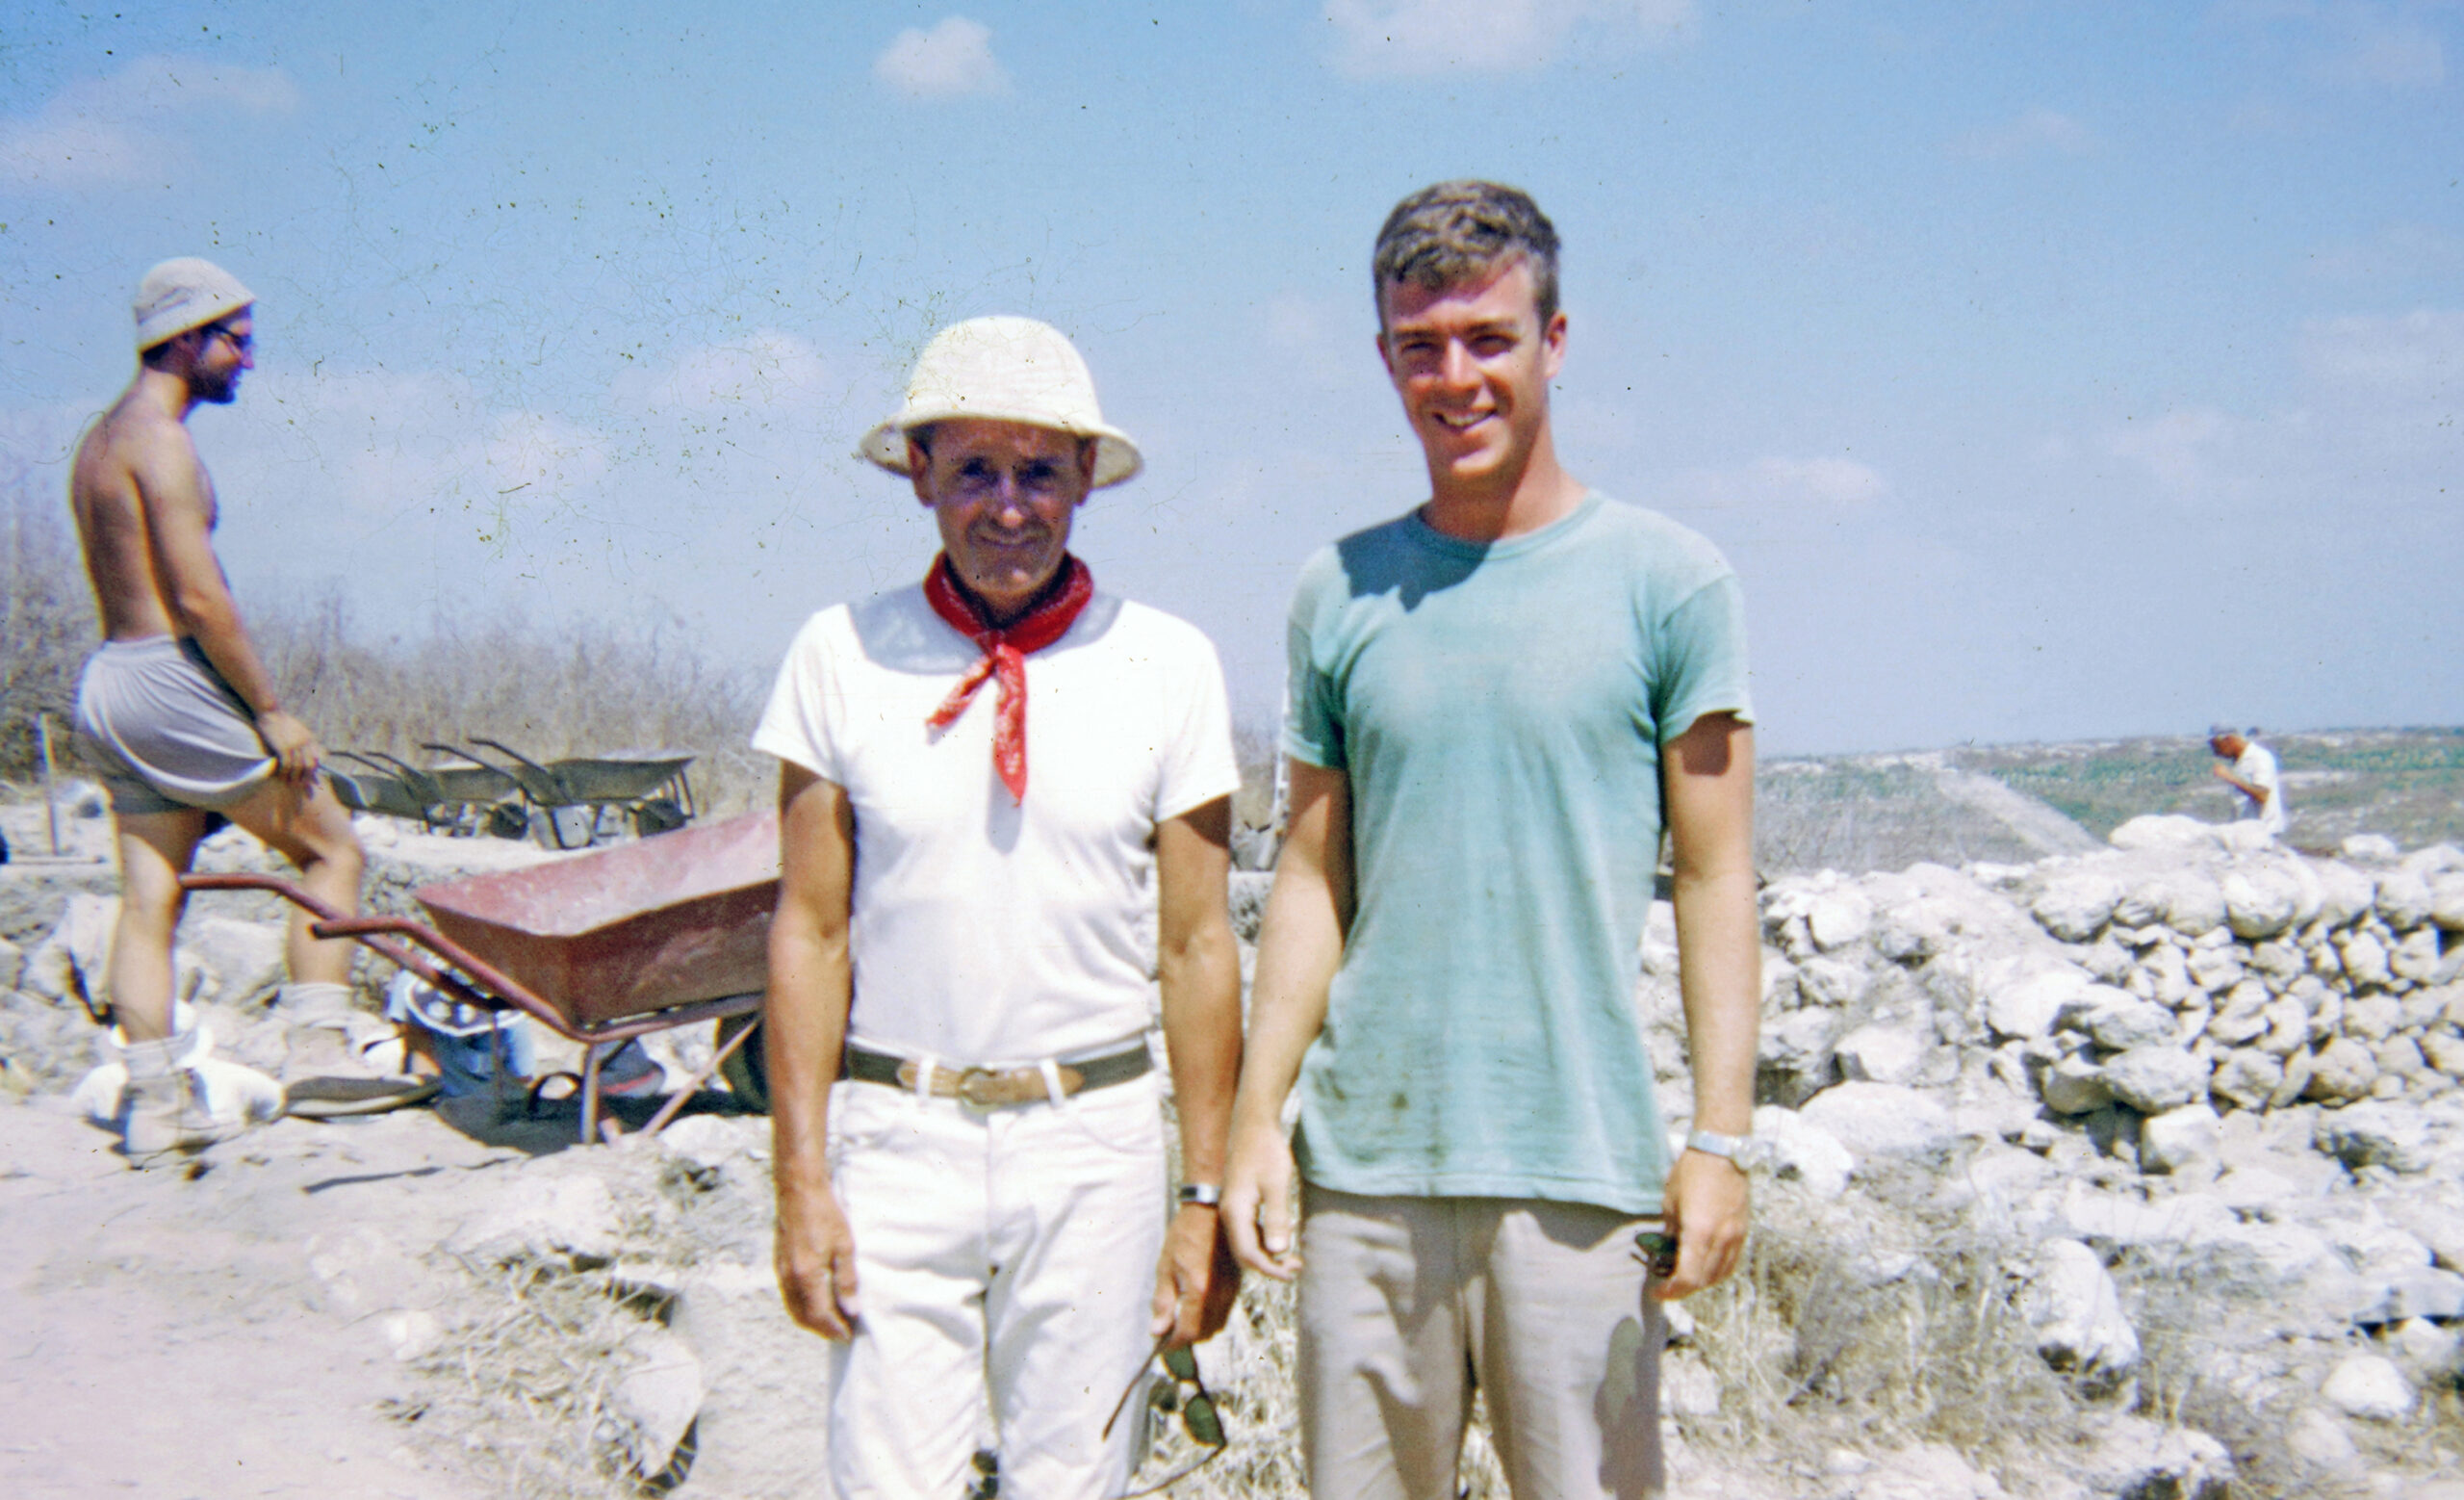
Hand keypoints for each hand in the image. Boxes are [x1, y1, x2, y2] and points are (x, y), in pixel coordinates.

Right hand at [255, 710, 322, 784]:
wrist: (270, 711)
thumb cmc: (281, 721)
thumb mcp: (299, 730)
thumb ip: (304, 741)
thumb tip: (308, 753)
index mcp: (310, 739)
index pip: (317, 759)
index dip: (315, 772)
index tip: (315, 785)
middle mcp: (305, 743)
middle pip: (310, 765)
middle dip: (307, 779)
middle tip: (301, 788)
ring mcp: (294, 745)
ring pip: (299, 767)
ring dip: (294, 778)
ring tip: (289, 785)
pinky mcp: (283, 747)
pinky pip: (286, 764)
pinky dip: (284, 773)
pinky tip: (280, 777)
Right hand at [775, 1177, 860, 1338]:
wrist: (798, 1190)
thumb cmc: (825, 1214)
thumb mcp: (844, 1246)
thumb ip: (847, 1280)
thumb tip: (851, 1310)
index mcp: (806, 1276)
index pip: (820, 1315)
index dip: (834, 1328)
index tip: (848, 1335)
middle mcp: (789, 1278)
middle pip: (804, 1317)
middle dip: (822, 1329)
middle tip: (842, 1331)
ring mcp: (781, 1272)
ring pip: (794, 1309)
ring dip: (812, 1320)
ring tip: (833, 1319)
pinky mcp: (779, 1265)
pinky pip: (789, 1296)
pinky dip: (803, 1306)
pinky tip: (818, 1301)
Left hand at [1150, 1205, 1241, 1347]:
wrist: (1212, 1212)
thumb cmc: (1186, 1235)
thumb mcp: (1166, 1265)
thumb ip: (1163, 1301)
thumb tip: (1158, 1330)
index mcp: (1199, 1290)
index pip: (1188, 1332)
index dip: (1173, 1344)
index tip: (1161, 1344)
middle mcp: (1219, 1294)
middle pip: (1204, 1333)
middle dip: (1186, 1337)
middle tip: (1169, 1330)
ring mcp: (1231, 1290)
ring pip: (1216, 1324)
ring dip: (1199, 1328)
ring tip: (1181, 1317)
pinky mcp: (1237, 1285)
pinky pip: (1224, 1311)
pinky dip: (1210, 1316)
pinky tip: (1197, 1304)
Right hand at [1221, 1120, 1301, 1279]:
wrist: (1253, 1124)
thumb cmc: (1266, 1151)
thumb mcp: (1276, 1184)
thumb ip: (1276, 1218)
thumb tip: (1278, 1251)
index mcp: (1236, 1212)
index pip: (1248, 1254)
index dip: (1270, 1269)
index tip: (1293, 1272)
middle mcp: (1229, 1215)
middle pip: (1245, 1254)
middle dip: (1270, 1267)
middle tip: (1297, 1266)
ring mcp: (1233, 1209)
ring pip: (1247, 1244)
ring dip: (1268, 1256)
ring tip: (1293, 1259)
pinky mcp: (1239, 1204)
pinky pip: (1249, 1232)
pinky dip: (1264, 1242)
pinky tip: (1281, 1240)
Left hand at [1652, 1149, 1748, 1300]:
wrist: (1721, 1152)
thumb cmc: (1691, 1172)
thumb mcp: (1670, 1202)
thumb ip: (1670, 1231)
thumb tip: (1669, 1250)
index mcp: (1700, 1233)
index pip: (1688, 1278)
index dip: (1672, 1291)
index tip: (1658, 1292)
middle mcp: (1721, 1240)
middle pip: (1704, 1280)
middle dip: (1684, 1288)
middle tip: (1668, 1284)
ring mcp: (1736, 1236)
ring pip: (1720, 1275)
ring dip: (1701, 1282)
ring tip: (1685, 1276)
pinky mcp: (1744, 1231)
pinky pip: (1731, 1262)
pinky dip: (1717, 1271)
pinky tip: (1705, 1266)